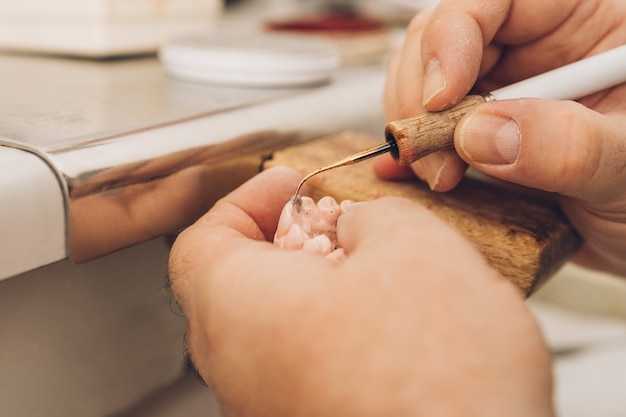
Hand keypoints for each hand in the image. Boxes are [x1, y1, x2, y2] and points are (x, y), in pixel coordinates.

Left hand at [168, 166, 553, 416]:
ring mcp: (274, 410)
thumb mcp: (414, 247)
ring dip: (320, 289)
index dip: (245, 201)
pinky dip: (340, 334)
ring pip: (278, 329)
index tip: (288, 185)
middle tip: (337, 224)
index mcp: (239, 311)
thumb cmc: (435, 383)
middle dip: (290, 242)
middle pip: (239, 285)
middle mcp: (241, 372)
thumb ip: (375, 217)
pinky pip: (309, 367)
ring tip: (378, 272)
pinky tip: (396, 326)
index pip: (201, 241)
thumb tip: (364, 225)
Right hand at [379, 0, 625, 275]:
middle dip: (423, 97)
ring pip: (422, 81)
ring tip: (441, 175)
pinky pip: (426, 126)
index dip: (453, 40)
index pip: (495, 1)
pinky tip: (417, 177)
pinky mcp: (477, 131)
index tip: (441, 99)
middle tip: (432, 157)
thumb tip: (479, 134)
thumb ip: (568, 144)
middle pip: (440, 38)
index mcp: (580, 20)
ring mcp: (498, 89)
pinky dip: (414, 153)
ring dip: (417, 129)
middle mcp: (531, 48)